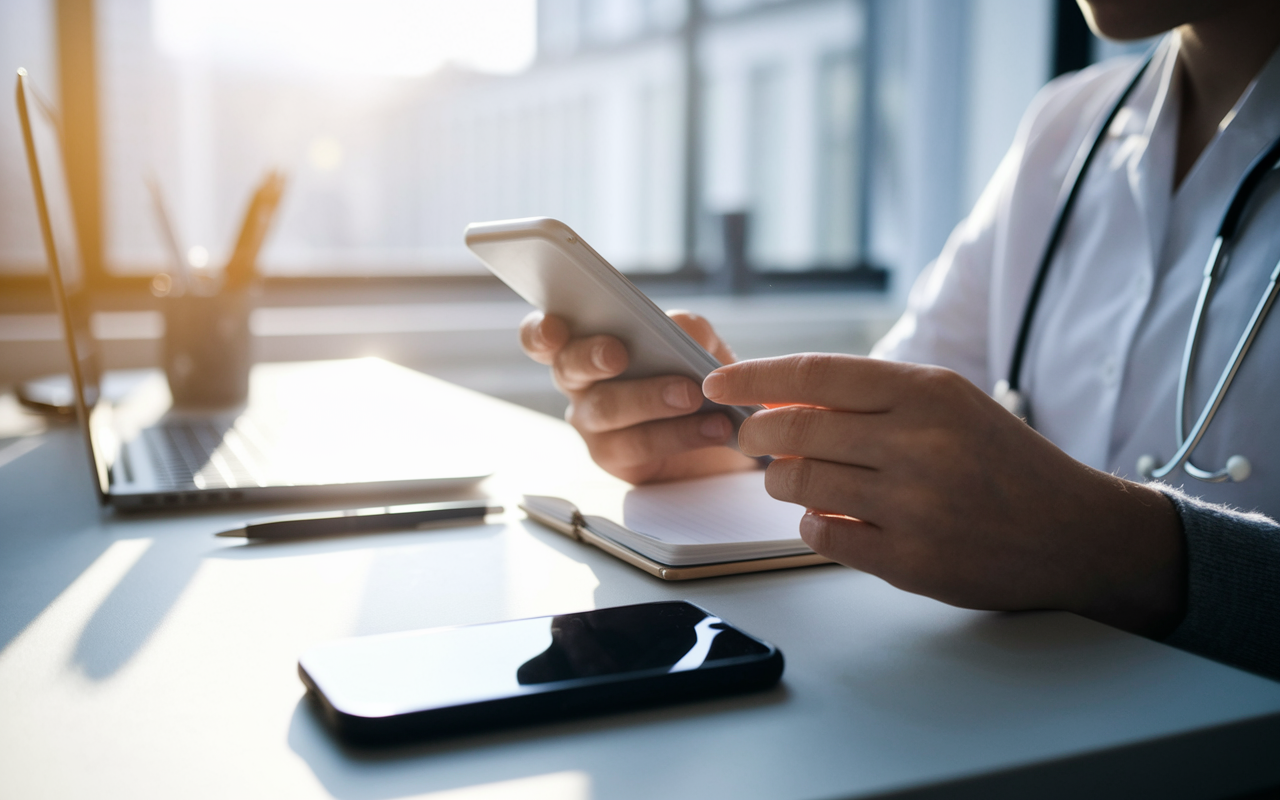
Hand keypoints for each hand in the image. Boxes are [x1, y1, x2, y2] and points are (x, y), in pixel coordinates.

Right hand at [519, 310, 756, 483]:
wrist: (726, 430)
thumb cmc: (699, 376)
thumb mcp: (702, 344)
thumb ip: (689, 328)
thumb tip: (677, 324)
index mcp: (589, 345)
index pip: (546, 337)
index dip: (541, 332)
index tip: (555, 329)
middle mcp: (582, 384)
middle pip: (568, 368)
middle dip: (592, 358)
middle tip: (619, 353)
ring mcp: (593, 425)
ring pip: (605, 409)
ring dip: (649, 398)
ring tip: (692, 395)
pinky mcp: (616, 460)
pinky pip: (637, 446)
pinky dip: (678, 434)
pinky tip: (711, 427)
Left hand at [702, 354, 1186, 637]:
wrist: (1074, 531)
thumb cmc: (1002, 460)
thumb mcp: (950, 403)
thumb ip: (872, 398)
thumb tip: (779, 397)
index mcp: (927, 393)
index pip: (814, 375)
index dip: (753, 377)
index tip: (717, 382)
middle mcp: (918, 444)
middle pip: (793, 431)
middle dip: (756, 435)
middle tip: (751, 439)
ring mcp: (914, 506)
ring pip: (798, 484)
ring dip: (781, 481)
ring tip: (794, 478)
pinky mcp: (911, 560)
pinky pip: (823, 535)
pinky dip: (813, 523)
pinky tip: (830, 516)